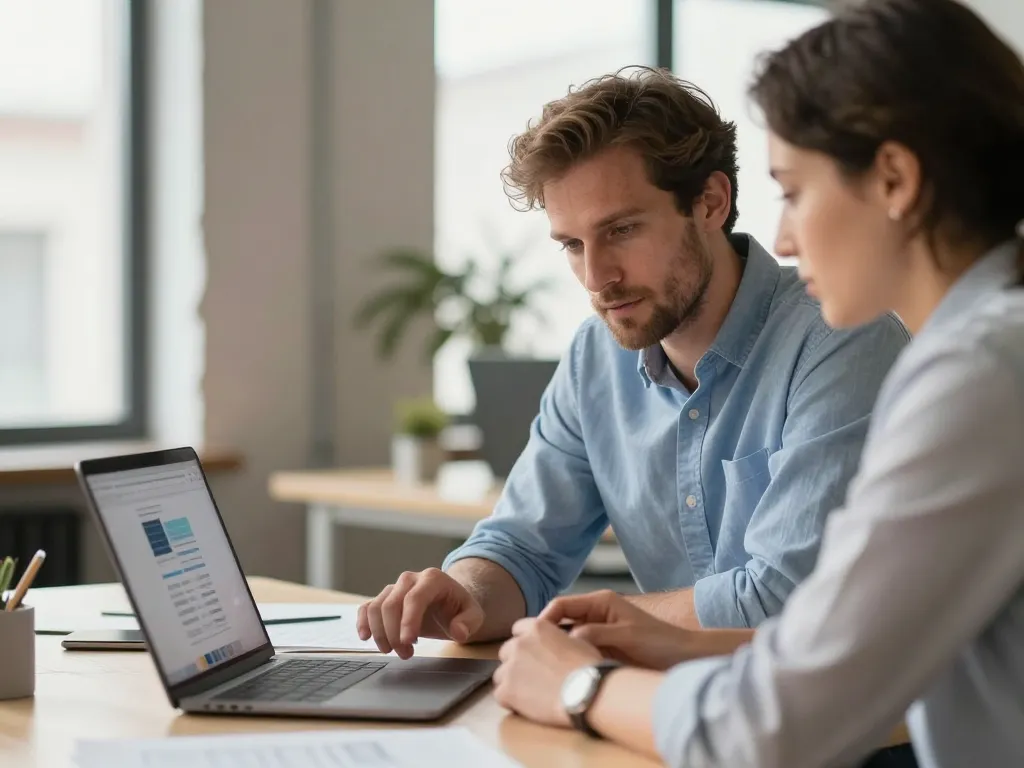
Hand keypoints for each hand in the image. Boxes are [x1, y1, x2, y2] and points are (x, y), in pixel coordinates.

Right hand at [356, 568, 483, 658]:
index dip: (408, 621)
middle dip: (394, 633)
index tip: (407, 643)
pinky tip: (366, 637)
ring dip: (380, 633)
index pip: (415, 598)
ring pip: (376, 606)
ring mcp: (395, 588)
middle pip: (391, 604)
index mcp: (432, 579)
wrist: (448, 602)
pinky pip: (367, 607)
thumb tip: (458, 632)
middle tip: (405, 655)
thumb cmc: (460, 608)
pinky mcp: (384, 599)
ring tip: (392, 651)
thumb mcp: (473, 615)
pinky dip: (363, 622)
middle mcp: (410, 579)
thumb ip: (468, 622)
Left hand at [492, 618, 602, 727]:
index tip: (533, 654)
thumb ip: (557, 639)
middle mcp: (519, 644)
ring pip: (500, 675)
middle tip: (532, 677)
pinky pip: (500, 695)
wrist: (587, 691)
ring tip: (530, 695)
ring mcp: (510, 667)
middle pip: (506, 652)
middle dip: (516, 663)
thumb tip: (555, 647)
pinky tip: (526, 707)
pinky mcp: (507, 690)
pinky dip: (510, 701)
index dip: (525, 643)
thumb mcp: (576, 641)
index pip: (518, 629)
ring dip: (511, 683)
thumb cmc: (588, 668)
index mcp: (537, 628)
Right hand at [540, 590, 695, 669]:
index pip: (562, 604)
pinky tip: (563, 673)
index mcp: (601, 602)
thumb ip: (597, 633)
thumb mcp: (626, 635)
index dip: (545, 617)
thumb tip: (569, 638)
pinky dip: (570, 659)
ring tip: (543, 665)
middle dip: (546, 635)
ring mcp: (598, 632)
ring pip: (568, 638)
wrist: (683, 658)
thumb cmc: (660, 642)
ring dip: (557, 649)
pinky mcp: (602, 649)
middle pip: (561, 620)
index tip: (534, 636)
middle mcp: (596, 614)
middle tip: (532, 653)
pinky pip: (579, 651)